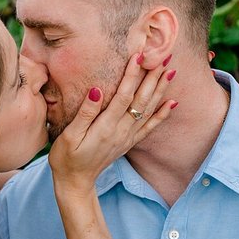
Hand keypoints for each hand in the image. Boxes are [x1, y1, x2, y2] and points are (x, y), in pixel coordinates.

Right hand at [49, 53, 175, 190]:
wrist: (76, 182)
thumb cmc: (66, 157)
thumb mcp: (69, 135)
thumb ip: (85, 113)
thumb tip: (97, 90)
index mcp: (105, 127)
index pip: (124, 95)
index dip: (132, 75)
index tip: (139, 56)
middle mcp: (121, 131)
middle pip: (141, 100)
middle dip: (152, 78)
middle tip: (163, 57)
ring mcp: (127, 137)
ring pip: (148, 110)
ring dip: (160, 90)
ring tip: (170, 72)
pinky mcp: (129, 142)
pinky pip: (149, 127)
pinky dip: (162, 114)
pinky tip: (172, 102)